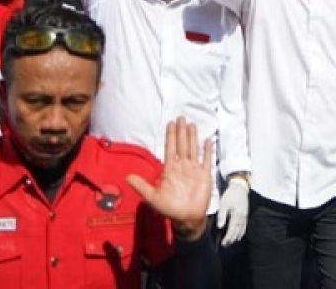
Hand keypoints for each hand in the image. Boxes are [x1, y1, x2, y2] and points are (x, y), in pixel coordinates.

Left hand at [126, 117, 211, 240]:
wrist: (186, 218)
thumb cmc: (169, 208)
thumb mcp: (152, 197)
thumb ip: (141, 186)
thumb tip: (127, 177)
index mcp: (170, 169)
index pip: (169, 148)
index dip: (170, 136)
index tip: (170, 123)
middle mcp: (182, 166)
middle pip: (181, 145)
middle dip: (181, 131)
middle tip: (181, 117)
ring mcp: (193, 169)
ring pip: (193, 148)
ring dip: (192, 137)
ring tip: (191, 124)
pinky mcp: (204, 174)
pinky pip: (206, 159)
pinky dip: (207, 150)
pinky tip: (208, 140)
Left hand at [216, 177, 249, 245]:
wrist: (240, 187)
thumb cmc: (230, 195)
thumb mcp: (224, 204)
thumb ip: (222, 216)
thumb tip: (220, 227)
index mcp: (236, 216)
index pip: (232, 230)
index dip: (228, 238)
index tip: (223, 243)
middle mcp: (242, 218)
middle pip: (237, 232)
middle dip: (231, 239)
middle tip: (225, 245)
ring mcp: (245, 216)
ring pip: (242, 230)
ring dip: (236, 237)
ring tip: (231, 242)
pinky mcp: (245, 214)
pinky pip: (244, 227)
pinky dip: (241, 233)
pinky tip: (238, 235)